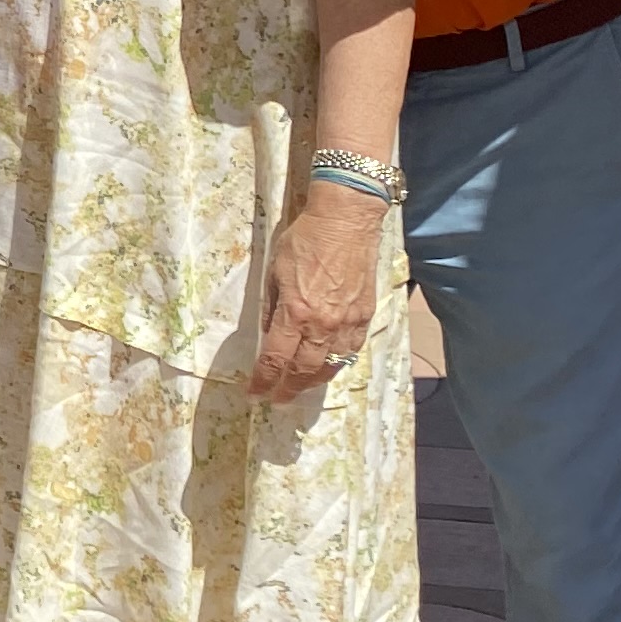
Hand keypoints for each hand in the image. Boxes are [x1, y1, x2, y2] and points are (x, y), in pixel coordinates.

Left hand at [250, 191, 383, 402]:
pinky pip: (351, 350)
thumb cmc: (304, 240)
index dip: (263, 381)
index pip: (276, 360)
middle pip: (304, 371)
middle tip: (277, 400)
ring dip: (313, 382)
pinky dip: (338, 363)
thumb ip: (272, 309)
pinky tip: (328, 366)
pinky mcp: (366, 316)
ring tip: (300, 388)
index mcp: (295, 313)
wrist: (346, 221)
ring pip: (331, 366)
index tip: (254, 394)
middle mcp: (323, 324)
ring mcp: (348, 322)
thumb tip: (270, 337)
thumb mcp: (275, 272)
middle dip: (288, 390)